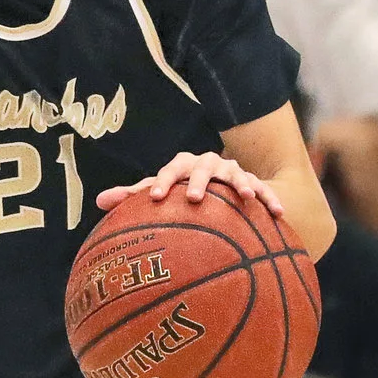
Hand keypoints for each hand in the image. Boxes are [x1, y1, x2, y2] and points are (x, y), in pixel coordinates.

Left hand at [98, 150, 287, 216]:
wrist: (218, 180)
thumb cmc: (181, 188)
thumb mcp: (161, 190)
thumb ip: (132, 196)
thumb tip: (98, 201)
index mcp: (183, 164)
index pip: (170, 169)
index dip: (161, 181)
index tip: (154, 198)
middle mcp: (207, 163)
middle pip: (203, 167)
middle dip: (198, 180)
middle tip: (192, 198)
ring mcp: (232, 171)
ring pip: (236, 175)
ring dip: (242, 185)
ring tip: (247, 199)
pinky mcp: (252, 182)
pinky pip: (264, 190)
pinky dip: (271, 199)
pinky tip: (279, 214)